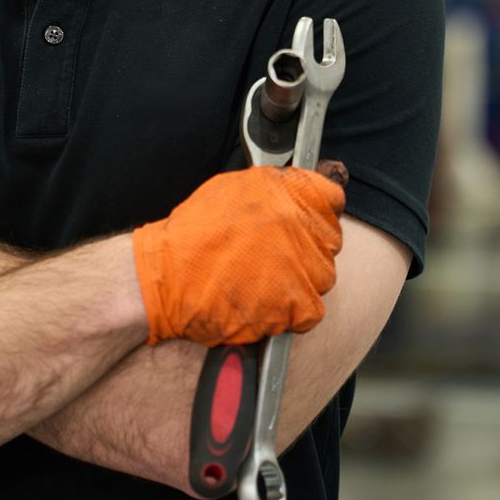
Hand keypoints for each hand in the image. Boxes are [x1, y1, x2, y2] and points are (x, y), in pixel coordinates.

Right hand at [130, 164, 346, 345]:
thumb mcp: (233, 187)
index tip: (308, 221)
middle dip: (308, 248)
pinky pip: (311, 311)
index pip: (331, 197)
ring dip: (302, 280)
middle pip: (330, 240)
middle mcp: (300, 225)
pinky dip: (293, 313)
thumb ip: (276, 186)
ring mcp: (301, 266)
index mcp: (287, 192)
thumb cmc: (193, 234)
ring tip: (267, 281)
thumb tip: (302, 188)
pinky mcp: (295, 305)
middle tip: (277, 256)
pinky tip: (267, 304)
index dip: (319, 210)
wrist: (168, 277)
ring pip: (323, 276)